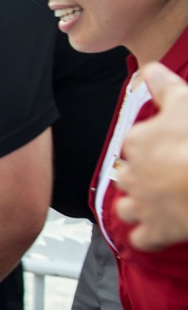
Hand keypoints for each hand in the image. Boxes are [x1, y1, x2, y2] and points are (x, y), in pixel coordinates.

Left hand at [115, 64, 187, 250]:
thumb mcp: (184, 103)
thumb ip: (165, 87)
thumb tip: (149, 69)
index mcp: (138, 142)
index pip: (138, 142)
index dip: (155, 145)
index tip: (174, 144)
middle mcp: (132, 174)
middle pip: (130, 175)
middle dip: (144, 176)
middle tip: (170, 174)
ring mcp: (142, 205)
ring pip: (127, 208)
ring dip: (138, 206)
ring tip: (157, 204)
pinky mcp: (155, 231)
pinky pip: (142, 239)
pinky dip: (148, 238)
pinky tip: (160, 233)